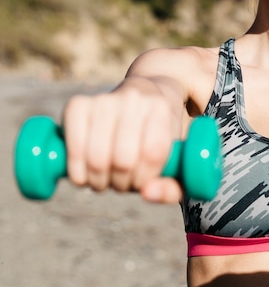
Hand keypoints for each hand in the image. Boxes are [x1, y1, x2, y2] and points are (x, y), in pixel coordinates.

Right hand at [62, 78, 183, 202]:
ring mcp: (103, 99)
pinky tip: (85, 173)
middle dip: (121, 183)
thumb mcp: (176, 157)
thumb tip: (147, 194)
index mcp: (161, 108)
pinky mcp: (77, 104)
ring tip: (106, 179)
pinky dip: (77, 172)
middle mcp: (133, 99)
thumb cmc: (159, 133)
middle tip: (122, 182)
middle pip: (123, 160)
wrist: (144, 92)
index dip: (144, 178)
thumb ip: (173, 186)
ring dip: (98, 182)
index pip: (152, 154)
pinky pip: (73, 149)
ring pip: (97, 159)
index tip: (142, 181)